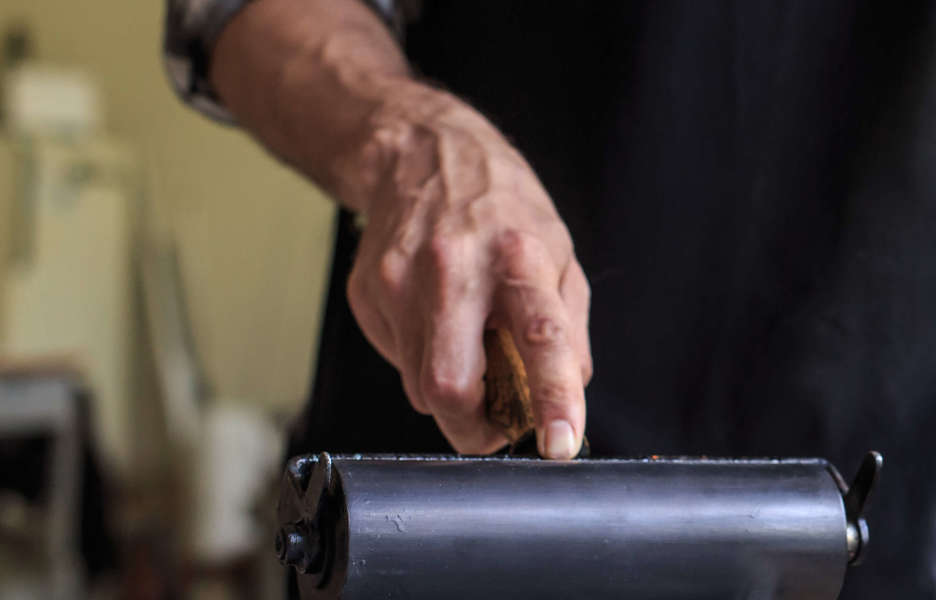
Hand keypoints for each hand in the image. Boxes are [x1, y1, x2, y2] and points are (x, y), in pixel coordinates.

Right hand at [341, 91, 591, 458]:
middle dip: (475, 427)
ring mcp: (399, 282)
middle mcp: (453, 270)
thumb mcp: (559, 253)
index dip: (552, 397)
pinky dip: (423, 362)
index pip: (541, 337)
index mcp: (518, 258)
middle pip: (450, 387)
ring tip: (471, 351)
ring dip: (452, 392)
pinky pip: (397, 362)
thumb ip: (569, 327)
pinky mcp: (366, 293)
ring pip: (419, 387)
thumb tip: (569, 393)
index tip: (559, 443)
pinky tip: (436, 322)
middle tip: (498, 424)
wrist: (422, 153)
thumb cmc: (502, 206)